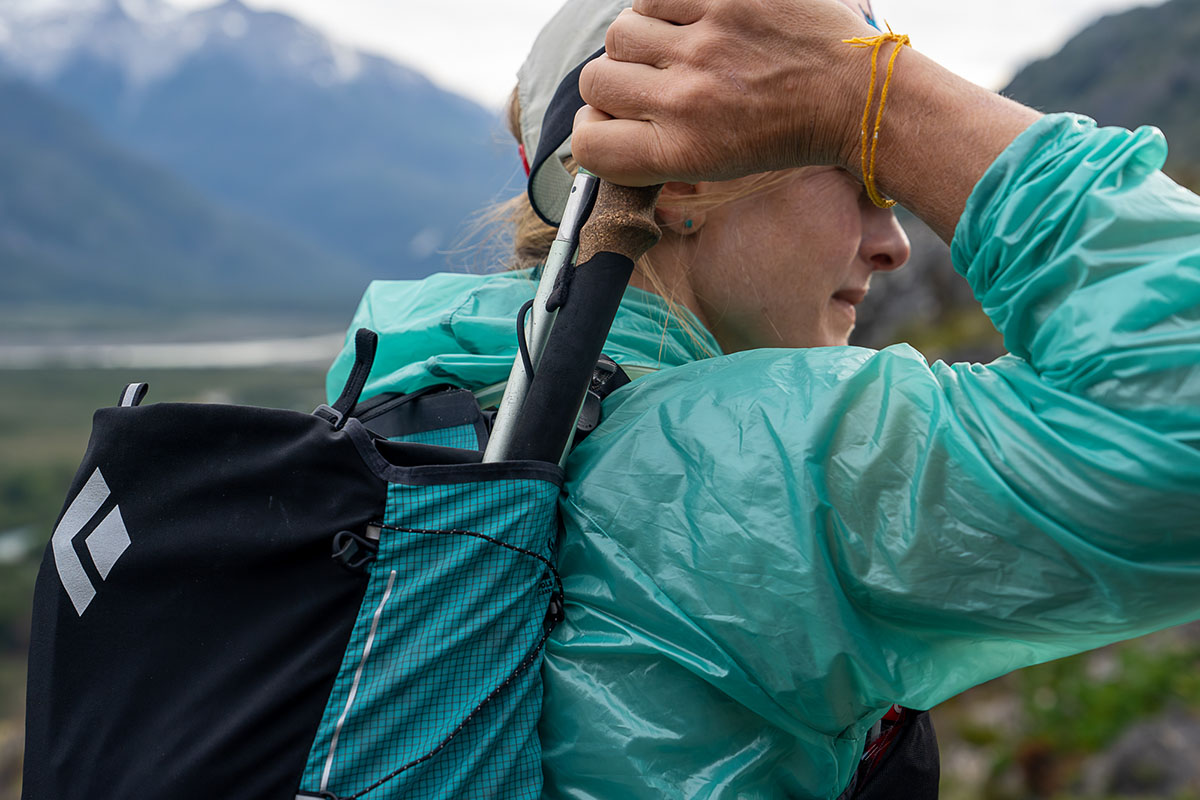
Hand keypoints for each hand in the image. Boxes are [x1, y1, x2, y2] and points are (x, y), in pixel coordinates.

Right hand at [573, 0, 876, 185]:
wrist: (852, 98)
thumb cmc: (782, 136)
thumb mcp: (713, 168)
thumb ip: (653, 153)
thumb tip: (599, 128)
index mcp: (682, 152)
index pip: (588, 143)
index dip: (592, 131)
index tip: (613, 124)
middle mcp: (687, 100)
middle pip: (595, 82)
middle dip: (612, 85)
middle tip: (646, 84)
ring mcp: (706, 44)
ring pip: (620, 33)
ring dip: (637, 42)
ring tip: (671, 48)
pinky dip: (662, 7)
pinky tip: (688, 20)